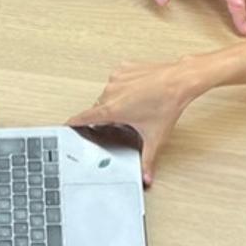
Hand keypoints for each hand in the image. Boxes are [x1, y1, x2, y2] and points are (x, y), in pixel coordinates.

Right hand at [68, 60, 197, 183]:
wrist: (179, 80)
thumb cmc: (167, 104)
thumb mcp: (155, 137)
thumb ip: (147, 161)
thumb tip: (146, 177)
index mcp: (113, 109)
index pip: (84, 117)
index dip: (73, 123)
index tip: (66, 125)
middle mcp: (110, 92)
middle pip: (99, 108)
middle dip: (108, 116)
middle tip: (126, 120)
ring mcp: (116, 78)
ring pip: (108, 94)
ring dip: (116, 100)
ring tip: (136, 104)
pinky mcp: (123, 68)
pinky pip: (117, 80)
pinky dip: (124, 86)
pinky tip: (138, 92)